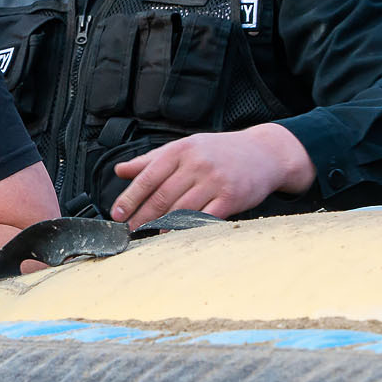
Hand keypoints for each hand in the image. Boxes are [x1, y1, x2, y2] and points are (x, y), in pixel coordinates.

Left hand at [109, 124, 313, 229]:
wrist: (264, 152)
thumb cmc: (220, 151)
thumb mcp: (185, 146)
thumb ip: (151, 160)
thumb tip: (119, 170)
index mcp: (181, 149)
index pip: (148, 176)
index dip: (130, 198)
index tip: (117, 214)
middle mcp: (197, 163)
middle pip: (161, 196)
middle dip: (141, 216)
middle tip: (128, 231)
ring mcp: (215, 180)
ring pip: (180, 208)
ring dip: (160, 225)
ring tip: (146, 235)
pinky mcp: (231, 197)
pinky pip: (203, 216)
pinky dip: (186, 227)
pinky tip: (173, 235)